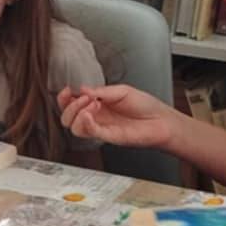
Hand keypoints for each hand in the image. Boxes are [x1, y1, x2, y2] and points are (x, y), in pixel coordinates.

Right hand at [59, 84, 179, 148]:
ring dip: (78, 113)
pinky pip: (90, 133)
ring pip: (74, 128)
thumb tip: (82, 89)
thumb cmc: (146, 106)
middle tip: (85, 98)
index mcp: (97, 104)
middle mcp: (96, 118)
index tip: (67, 91)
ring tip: (93, 105)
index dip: (64, 99)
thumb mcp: (122, 91)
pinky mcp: (108, 137)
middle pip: (67, 118)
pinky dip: (86, 123)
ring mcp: (101, 128)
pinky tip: (90, 114)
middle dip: (69, 106)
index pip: (71, 104)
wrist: (162, 120)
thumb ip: (101, 91)